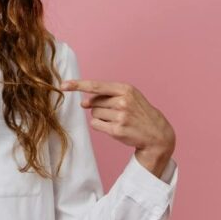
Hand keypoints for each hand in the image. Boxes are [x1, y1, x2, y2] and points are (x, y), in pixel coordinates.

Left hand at [60, 79, 175, 162]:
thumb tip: (83, 103)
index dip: (78, 85)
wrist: (157, 134)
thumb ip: (105, 96)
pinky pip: (96, 125)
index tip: (63, 85)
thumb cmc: (139, 113)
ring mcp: (120, 116)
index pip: (96, 86)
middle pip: (93, 102)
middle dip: (99, 107)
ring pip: (94, 114)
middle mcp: (123, 101)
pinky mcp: (117, 130)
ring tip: (118, 120)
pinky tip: (115, 127)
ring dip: (101, 117)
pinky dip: (101, 126)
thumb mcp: (128, 97)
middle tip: (116, 112)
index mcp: (126, 89)